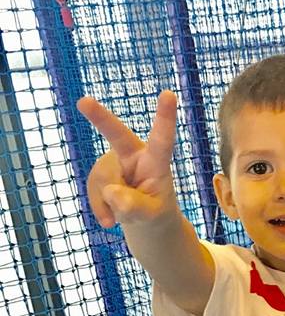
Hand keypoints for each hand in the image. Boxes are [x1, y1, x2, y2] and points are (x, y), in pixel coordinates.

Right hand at [77, 91, 177, 228]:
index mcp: (156, 162)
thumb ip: (136, 206)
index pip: (162, 140)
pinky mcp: (101, 173)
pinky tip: (109, 220)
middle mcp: (134, 156)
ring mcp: (114, 163)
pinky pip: (93, 189)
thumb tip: (112, 193)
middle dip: (100, 118)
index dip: (165, 118)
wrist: (144, 221)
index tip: (169, 94)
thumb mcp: (152, 216)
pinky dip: (99, 207)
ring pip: (103, 178)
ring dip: (109, 202)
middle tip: (83, 102)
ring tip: (122, 217)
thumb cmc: (155, 212)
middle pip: (117, 136)